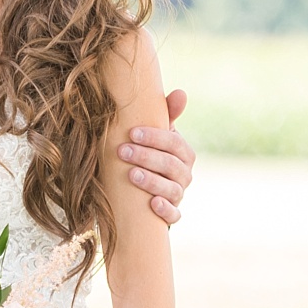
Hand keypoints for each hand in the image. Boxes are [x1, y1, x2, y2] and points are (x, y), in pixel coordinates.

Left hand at [119, 88, 193, 225]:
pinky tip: (152, 203)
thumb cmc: (148, 152)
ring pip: (172, 189)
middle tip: (123, 151)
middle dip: (147, 157)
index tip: (132, 133)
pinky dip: (165, 210)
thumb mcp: (155, 134)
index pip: (174, 143)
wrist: (141, 186)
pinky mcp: (171, 213)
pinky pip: (174, 215)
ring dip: (152, 181)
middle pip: (171, 165)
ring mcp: (178, 194)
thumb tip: (181, 92)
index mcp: (183, 153)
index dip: (155, 137)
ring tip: (131, 175)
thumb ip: (165, 113)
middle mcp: (184, 174)